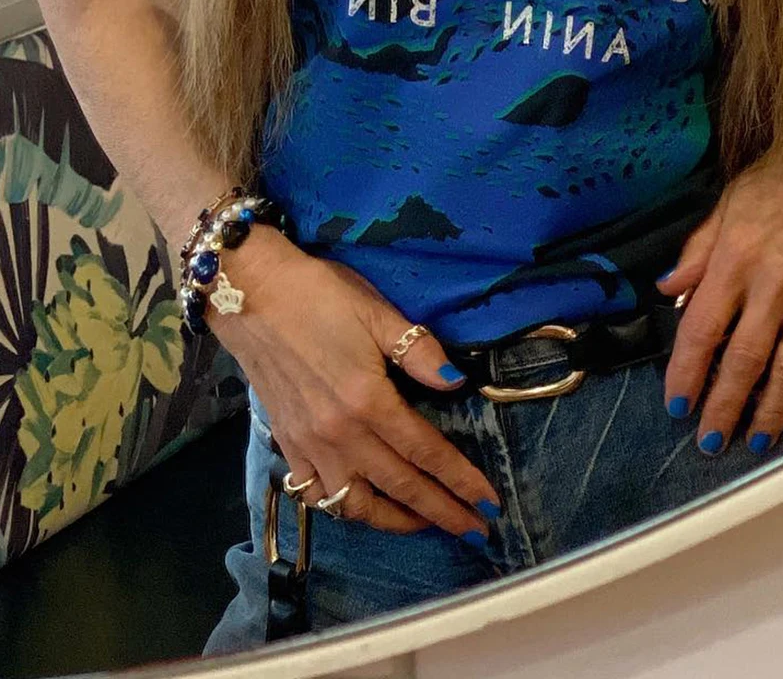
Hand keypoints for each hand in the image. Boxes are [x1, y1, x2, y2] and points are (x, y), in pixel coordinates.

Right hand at [212, 227, 499, 538]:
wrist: (250, 295)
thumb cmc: (319, 295)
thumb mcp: (376, 312)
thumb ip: (418, 351)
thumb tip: (456, 383)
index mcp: (368, 401)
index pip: (426, 452)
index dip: (460, 481)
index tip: (489, 505)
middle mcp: (340, 435)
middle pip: (400, 487)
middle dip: (442, 512)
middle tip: (475, 530)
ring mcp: (309, 445)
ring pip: (357, 504)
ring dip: (396, 521)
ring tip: (426, 524)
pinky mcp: (286, 445)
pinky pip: (318, 495)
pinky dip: (346, 509)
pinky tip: (364, 505)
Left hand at [657, 88, 782, 453]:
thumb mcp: (730, 200)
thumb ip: (698, 250)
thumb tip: (667, 289)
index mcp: (736, 259)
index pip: (702, 329)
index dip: (686, 373)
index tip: (676, 405)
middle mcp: (773, 286)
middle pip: (743, 362)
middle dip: (723, 408)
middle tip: (709, 442)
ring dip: (768, 414)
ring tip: (753, 444)